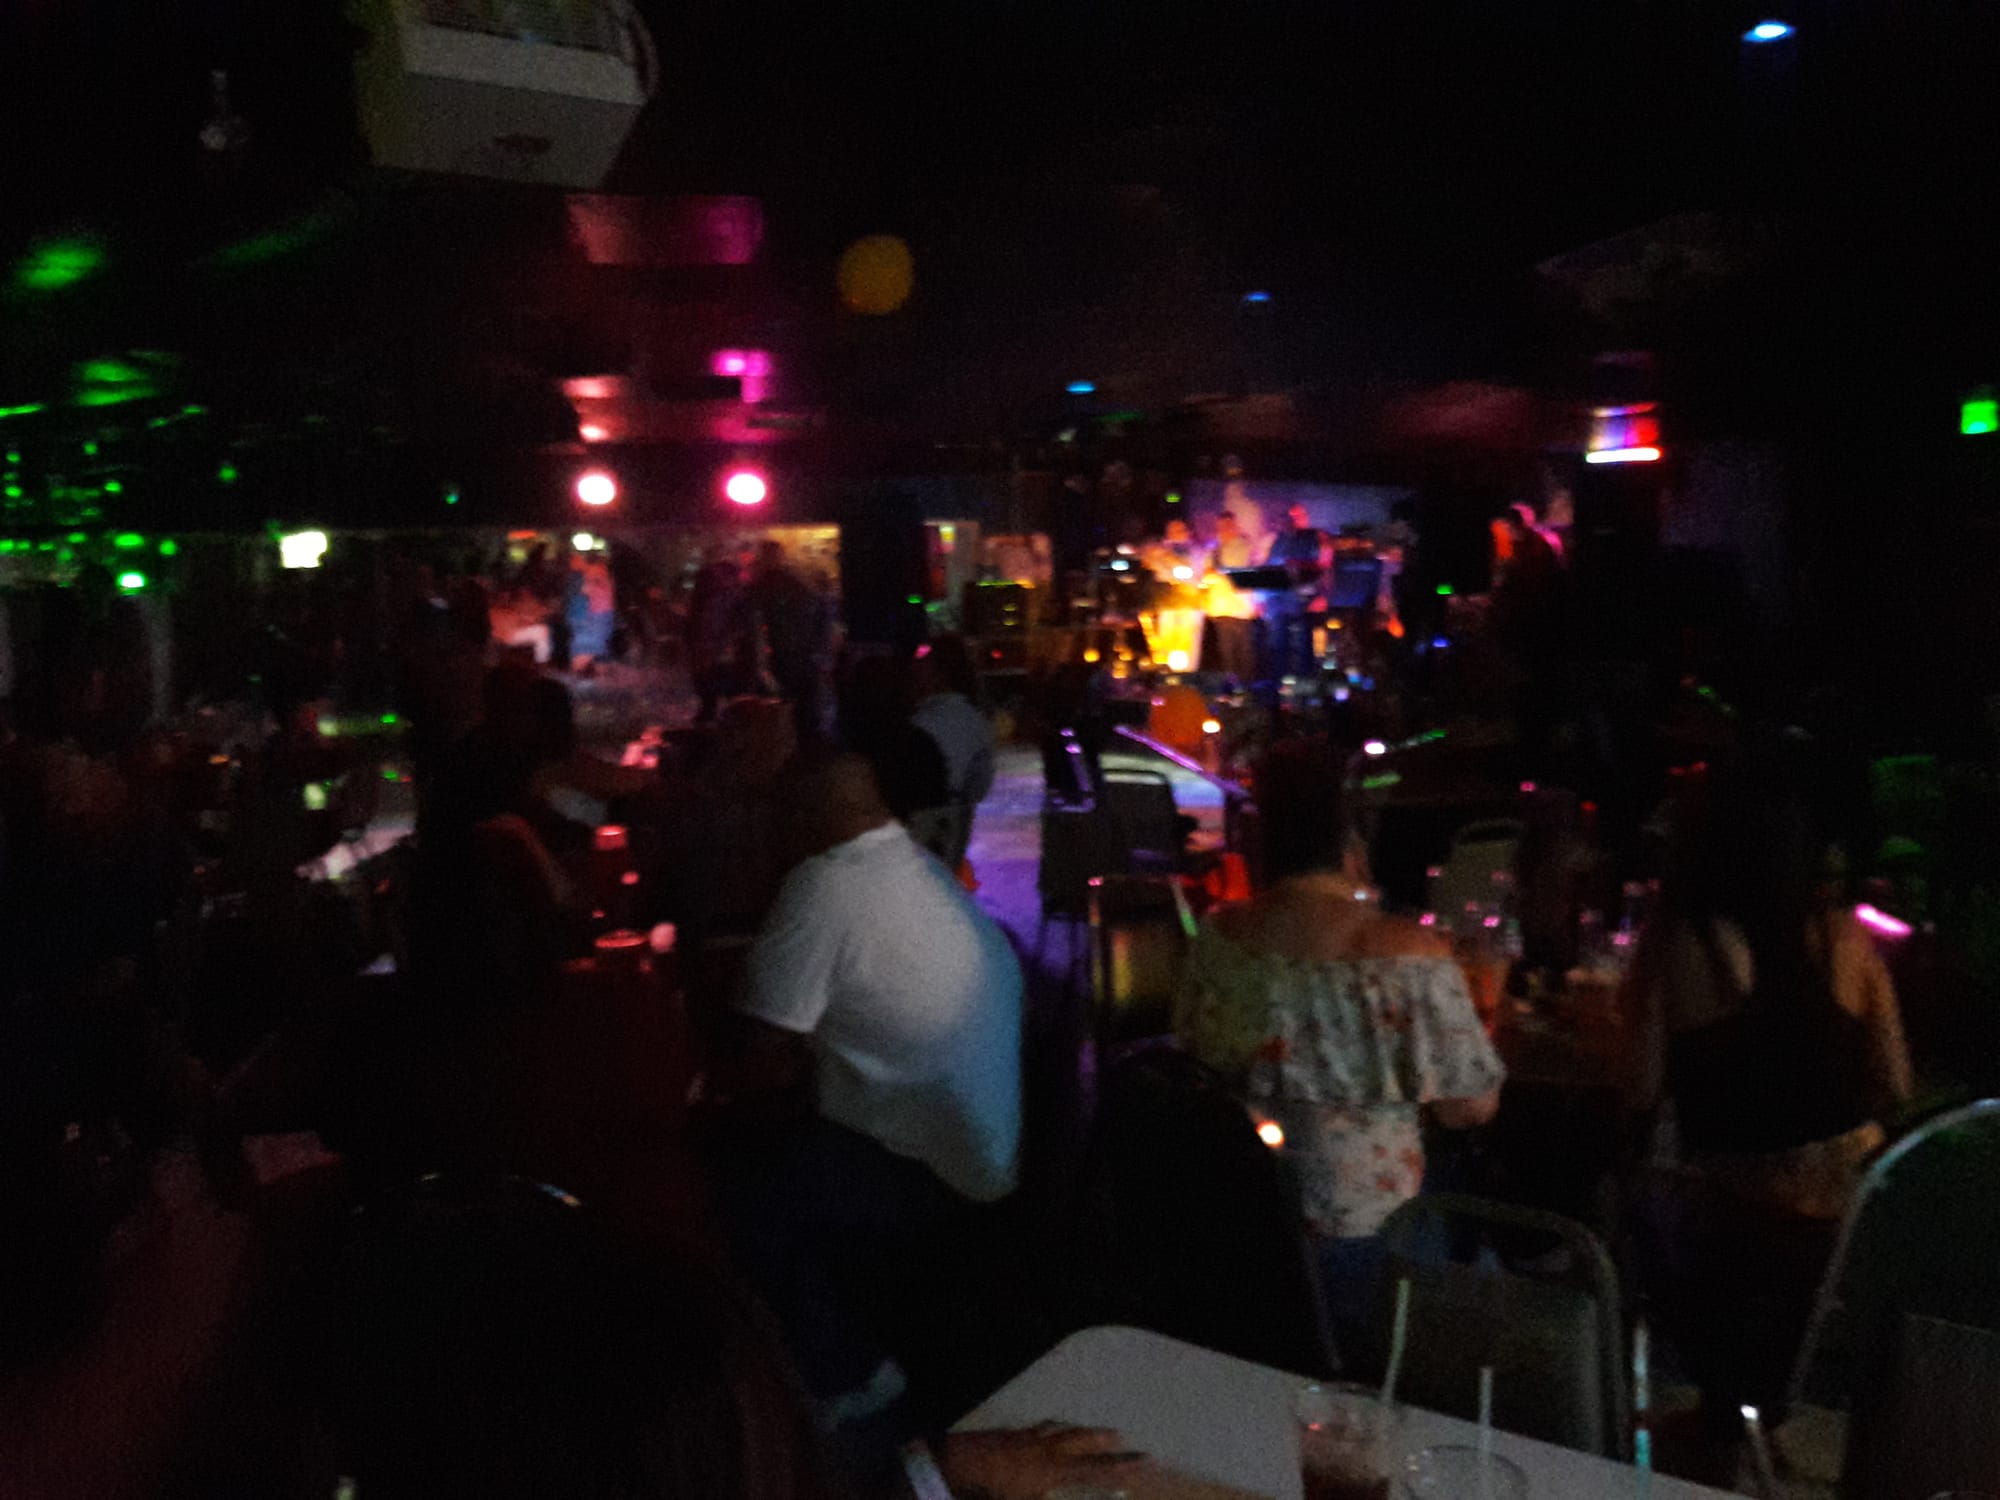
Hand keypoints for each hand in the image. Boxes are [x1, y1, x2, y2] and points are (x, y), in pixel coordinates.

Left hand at [938, 1423, 1152, 1499]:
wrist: (961, 1463)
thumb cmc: (994, 1492)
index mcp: (1055, 1471)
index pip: (1096, 1469)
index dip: (1121, 1466)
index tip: (1144, 1459)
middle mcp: (1047, 1451)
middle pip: (1082, 1442)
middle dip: (1103, 1441)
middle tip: (1121, 1437)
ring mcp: (1029, 1440)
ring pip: (1061, 1430)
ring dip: (1080, 1430)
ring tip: (1093, 1428)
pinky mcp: (1012, 1435)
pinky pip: (1038, 1428)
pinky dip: (1050, 1426)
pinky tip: (1050, 1425)